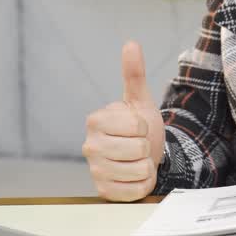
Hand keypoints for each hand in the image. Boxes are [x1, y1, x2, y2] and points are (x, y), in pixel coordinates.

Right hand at [83, 41, 166, 200]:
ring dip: (146, 166)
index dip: (144, 127)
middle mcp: (90, 146)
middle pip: (138, 149)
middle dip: (145, 147)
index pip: (136, 125)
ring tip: (136, 160)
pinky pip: (136, 190)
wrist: (142, 156)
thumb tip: (131, 43)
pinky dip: (143, 184)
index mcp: (96, 120)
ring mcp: (95, 170)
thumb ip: (134, 74)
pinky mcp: (103, 192)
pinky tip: (134, 176)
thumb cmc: (140, 128)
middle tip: (138, 145)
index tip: (137, 128)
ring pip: (139, 169)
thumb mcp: (139, 101)